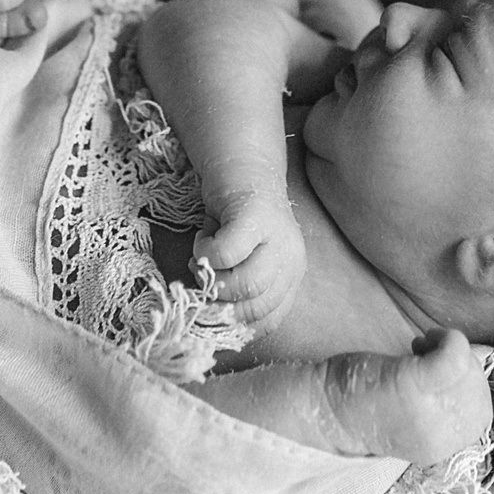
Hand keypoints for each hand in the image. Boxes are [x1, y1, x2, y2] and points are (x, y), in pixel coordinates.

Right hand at [194, 184, 307, 327]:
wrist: (241, 165)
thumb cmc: (236, 220)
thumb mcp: (243, 262)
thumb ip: (238, 291)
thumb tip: (214, 327)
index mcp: (291, 275)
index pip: (269, 319)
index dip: (234, 324)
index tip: (209, 312)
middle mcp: (292, 258)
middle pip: (257, 305)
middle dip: (220, 302)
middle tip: (202, 281)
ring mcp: (278, 236)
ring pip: (246, 284)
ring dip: (212, 278)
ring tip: (201, 259)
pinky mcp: (256, 216)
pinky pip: (227, 252)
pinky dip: (205, 252)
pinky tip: (202, 237)